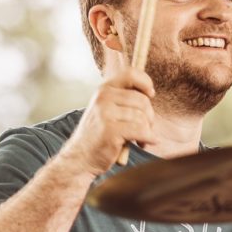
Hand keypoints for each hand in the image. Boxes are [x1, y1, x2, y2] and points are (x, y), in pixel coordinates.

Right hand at [61, 51, 155, 177]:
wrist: (80, 157)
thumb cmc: (99, 135)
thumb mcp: (107, 110)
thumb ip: (123, 99)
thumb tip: (149, 93)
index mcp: (103, 90)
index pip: (130, 74)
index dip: (145, 82)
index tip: (150, 94)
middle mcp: (103, 98)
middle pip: (142, 100)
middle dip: (150, 116)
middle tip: (145, 129)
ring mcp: (106, 114)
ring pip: (142, 117)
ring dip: (148, 130)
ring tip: (140, 139)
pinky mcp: (111, 130)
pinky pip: (141, 130)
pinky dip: (148, 138)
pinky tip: (143, 143)